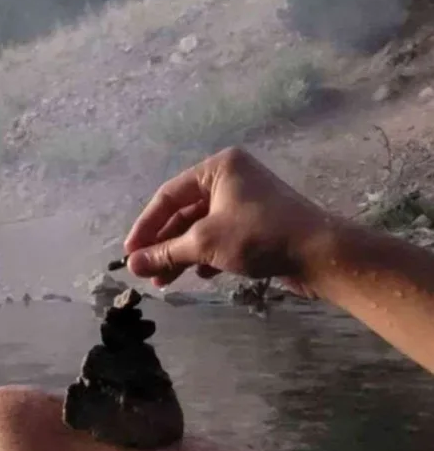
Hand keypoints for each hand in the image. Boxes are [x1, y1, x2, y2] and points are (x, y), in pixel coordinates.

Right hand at [124, 147, 332, 296]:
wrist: (320, 254)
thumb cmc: (259, 236)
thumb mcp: (205, 242)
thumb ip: (165, 252)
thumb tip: (131, 265)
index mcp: (218, 168)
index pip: (168, 196)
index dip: (146, 226)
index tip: (130, 254)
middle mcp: (231, 178)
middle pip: (184, 213)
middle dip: (164, 244)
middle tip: (145, 272)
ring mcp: (245, 202)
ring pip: (201, 228)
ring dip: (182, 254)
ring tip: (163, 281)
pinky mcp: (257, 225)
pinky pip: (220, 236)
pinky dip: (205, 255)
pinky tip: (197, 275)